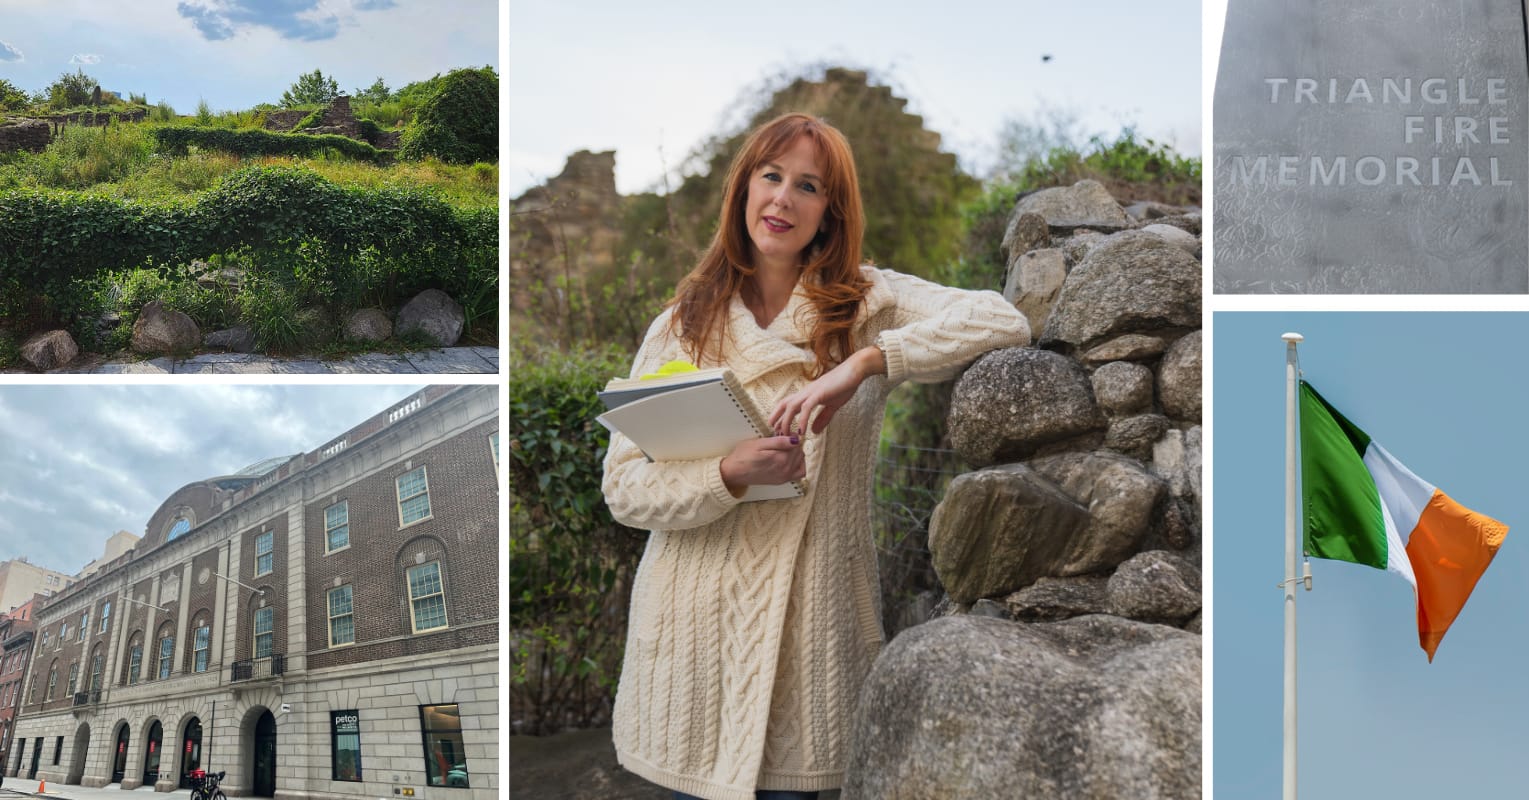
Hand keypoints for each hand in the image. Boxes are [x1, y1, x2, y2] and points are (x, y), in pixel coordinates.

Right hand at [720, 435, 804, 494]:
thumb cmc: (743, 456)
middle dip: (792, 444)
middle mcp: (785, 469)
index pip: (796, 442)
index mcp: (781, 458)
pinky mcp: (781, 481)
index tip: (781, 433)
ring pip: (800, 460)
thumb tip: (795, 440)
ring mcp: (784, 476)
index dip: (790, 435)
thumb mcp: (759, 443)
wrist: (734, 472)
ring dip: (795, 453)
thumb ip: (779, 442)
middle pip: (799, 451)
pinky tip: (789, 460)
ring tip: (782, 449)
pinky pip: (799, 473)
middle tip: (780, 440)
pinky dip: (798, 465)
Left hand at [769, 346, 885, 435]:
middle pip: (784, 404)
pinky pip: (807, 407)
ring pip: (792, 406)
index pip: (788, 404)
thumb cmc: (844, 385)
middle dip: (776, 418)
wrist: (855, 370)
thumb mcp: (833, 405)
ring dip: (786, 421)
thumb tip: (814, 431)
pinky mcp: (820, 393)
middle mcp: (806, 392)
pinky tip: (802, 431)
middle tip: (775, 434)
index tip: (777, 430)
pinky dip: (802, 419)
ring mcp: (812, 392)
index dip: (780, 416)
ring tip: (786, 435)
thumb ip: (823, 418)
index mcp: (808, 394)